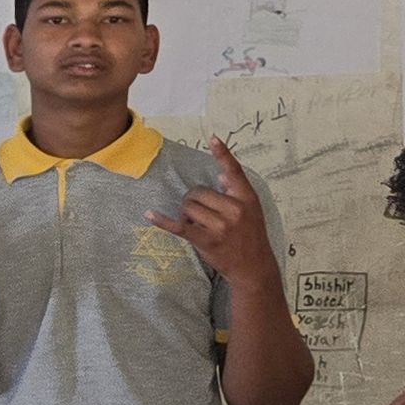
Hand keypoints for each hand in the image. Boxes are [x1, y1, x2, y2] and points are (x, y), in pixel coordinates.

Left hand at [150, 140, 277, 280]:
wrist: (254, 266)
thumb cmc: (250, 236)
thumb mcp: (252, 211)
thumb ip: (237, 192)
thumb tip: (221, 175)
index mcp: (246, 198)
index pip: (234, 171)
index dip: (223, 154)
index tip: (212, 138)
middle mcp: (235, 209)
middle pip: (198, 191)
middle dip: (193, 200)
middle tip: (201, 214)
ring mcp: (221, 226)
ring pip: (188, 207)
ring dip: (186, 214)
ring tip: (198, 225)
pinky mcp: (207, 240)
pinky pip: (179, 226)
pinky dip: (163, 221)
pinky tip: (150, 215)